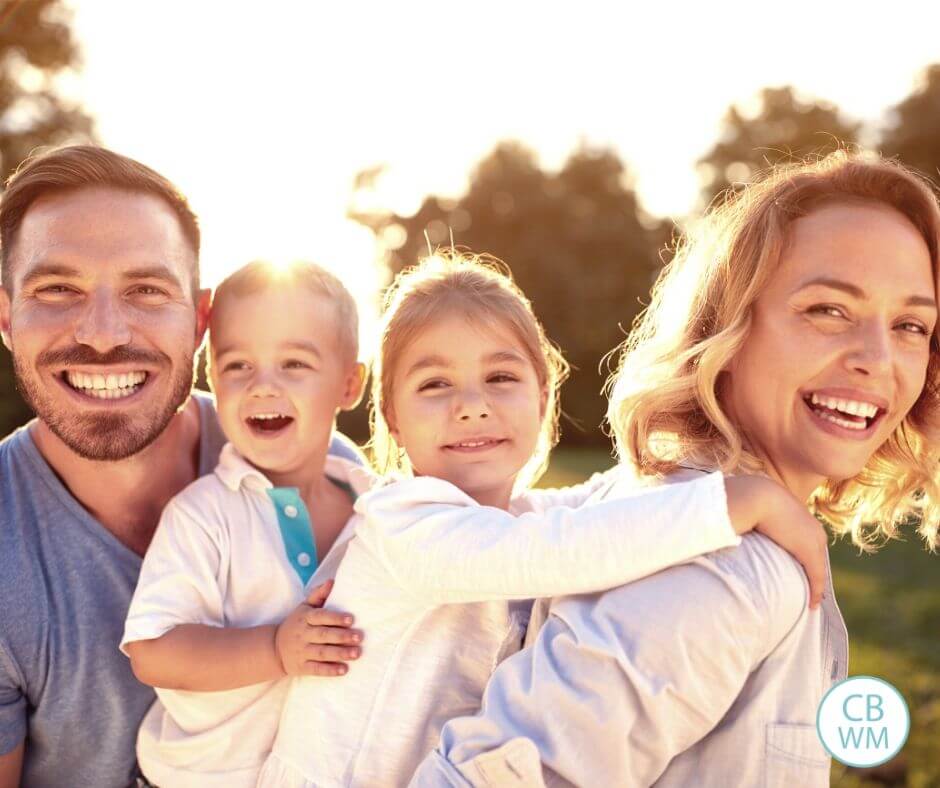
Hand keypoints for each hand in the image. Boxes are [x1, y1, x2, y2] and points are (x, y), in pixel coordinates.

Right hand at [274, 579, 362, 676]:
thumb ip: (318, 595)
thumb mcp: (303, 608)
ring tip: (357, 653)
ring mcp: (302, 652)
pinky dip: (330, 670)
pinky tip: (344, 670)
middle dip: (342, 636)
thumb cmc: (296, 624)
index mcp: (305, 618)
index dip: (335, 618)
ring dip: (340, 653)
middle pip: (323, 635)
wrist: (273, 648)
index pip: (320, 617)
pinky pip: (316, 669)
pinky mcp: (302, 667)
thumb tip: (332, 581)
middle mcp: (303, 635)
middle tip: (359, 637)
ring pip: (322, 653)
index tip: (351, 619)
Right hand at [724, 476, 827, 608]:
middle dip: (814, 575)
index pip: (807, 542)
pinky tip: (812, 605)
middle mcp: (813, 529)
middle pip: (817, 557)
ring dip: (815, 586)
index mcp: (801, 517)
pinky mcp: (810, 552)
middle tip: (808, 593)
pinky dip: (815, 592)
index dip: (803, 559)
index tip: (798, 573)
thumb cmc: (749, 500)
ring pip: (819, 569)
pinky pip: (816, 577)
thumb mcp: (756, 509)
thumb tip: (740, 526)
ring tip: (810, 601)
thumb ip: (755, 520)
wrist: (757, 496)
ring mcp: (813, 540)